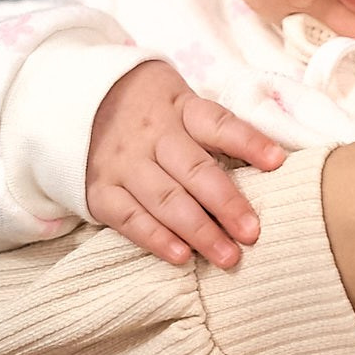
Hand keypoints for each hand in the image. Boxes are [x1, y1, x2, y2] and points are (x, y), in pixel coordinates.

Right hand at [87, 62, 285, 268]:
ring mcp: (123, 163)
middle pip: (194, 169)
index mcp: (178, 107)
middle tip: (252, 233)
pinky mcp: (100, 189)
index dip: (248, 142)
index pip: (218, 124)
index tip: (277, 162)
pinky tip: (181, 256)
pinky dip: (155, 238)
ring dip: (198, 230)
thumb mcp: (179, 99)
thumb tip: (272, 162)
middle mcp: (151, 134)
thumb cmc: (149, 106)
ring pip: (165, 199)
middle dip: (225, 203)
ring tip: (227, 256)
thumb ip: (214, 128)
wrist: (76, 98)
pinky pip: (129, 217)